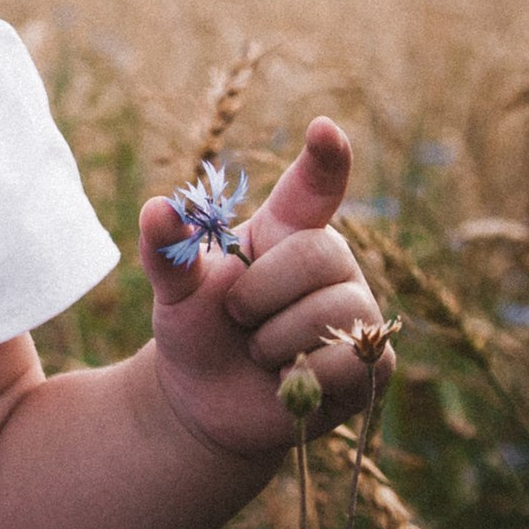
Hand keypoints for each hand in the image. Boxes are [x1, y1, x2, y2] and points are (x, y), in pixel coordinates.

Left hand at [140, 118, 393, 460]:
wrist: (203, 399)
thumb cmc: (194, 328)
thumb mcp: (172, 289)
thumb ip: (166, 249)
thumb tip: (157, 207)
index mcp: (285, 230)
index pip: (315, 186)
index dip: (326, 158)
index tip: (325, 128)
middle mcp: (330, 263)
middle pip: (318, 252)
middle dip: (259, 292)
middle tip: (237, 317)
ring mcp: (356, 311)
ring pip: (330, 311)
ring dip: (274, 340)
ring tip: (260, 350)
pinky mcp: (371, 363)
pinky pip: (348, 359)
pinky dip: (303, 374)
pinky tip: (287, 378)